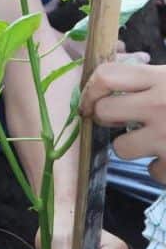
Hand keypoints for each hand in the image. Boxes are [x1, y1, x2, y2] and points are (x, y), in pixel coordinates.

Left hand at [80, 59, 165, 181]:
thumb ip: (149, 78)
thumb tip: (114, 79)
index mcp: (158, 78)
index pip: (106, 76)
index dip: (91, 89)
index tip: (90, 99)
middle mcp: (158, 104)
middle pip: (104, 111)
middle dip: (107, 117)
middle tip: (123, 119)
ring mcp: (165, 136)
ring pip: (121, 148)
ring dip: (132, 146)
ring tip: (150, 140)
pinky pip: (152, 172)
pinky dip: (160, 168)